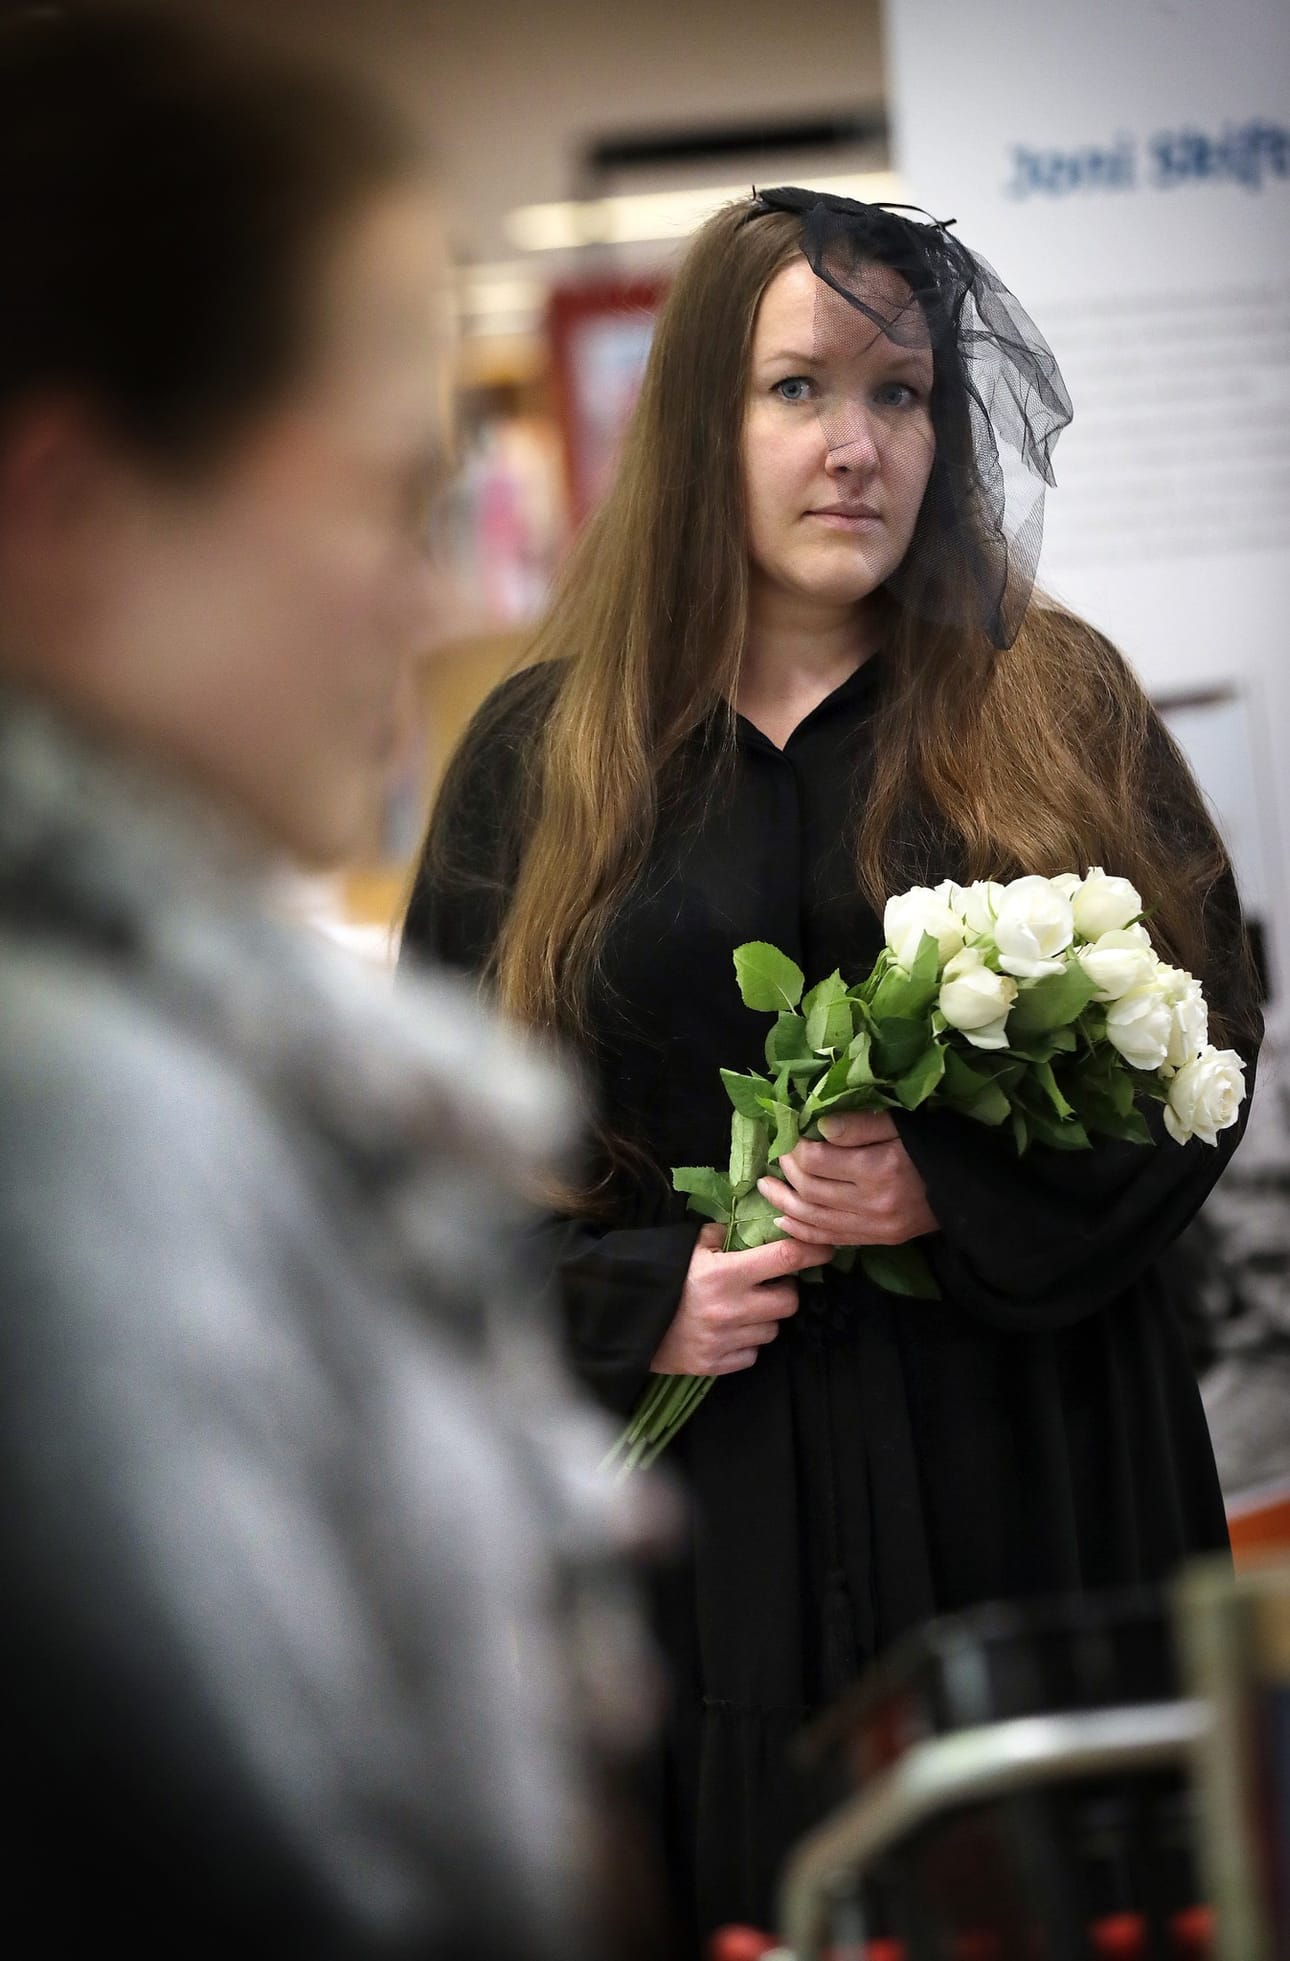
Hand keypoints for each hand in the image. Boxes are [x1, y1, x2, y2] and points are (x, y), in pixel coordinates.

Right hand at [650, 1223, 833, 1375]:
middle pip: (789, 1301)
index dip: (812, 1251)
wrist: (627, 1321)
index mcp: (726, 1274)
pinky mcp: (717, 1365)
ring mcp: (726, 1340)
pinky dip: (746, 1344)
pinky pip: (752, 1355)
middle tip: (766, 1285)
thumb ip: (724, 1234)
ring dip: (764, 1318)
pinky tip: (727, 1332)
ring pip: (772, 1330)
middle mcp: (731, 1309)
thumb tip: (754, 1225)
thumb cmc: (663, 1277)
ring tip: (740, 1309)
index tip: (825, 1246)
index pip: (785, 1260)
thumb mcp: (690, 1247)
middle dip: (783, 1291)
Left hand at [757, 1110, 936, 1247]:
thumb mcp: (903, 1123)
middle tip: (776, 1157)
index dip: (796, 1148)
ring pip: (814, 1219)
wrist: (968, 1188)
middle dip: (787, 1173)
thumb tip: (820, 1128)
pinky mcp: (878, 1240)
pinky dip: (803, 1230)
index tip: (790, 1136)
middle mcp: (873, 1203)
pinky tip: (784, 1220)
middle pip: (811, 1191)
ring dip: (784, 1204)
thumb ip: (861, 1124)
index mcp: (879, 1168)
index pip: (817, 1160)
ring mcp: (875, 1227)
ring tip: (766, 1187)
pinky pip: (830, 1239)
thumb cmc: (933, 1148)